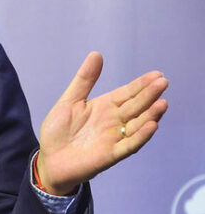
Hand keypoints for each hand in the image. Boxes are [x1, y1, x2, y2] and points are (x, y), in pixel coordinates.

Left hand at [37, 51, 168, 194]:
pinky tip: (151, 125)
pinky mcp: (110, 154)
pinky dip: (140, 136)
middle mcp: (114, 121)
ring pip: (137, 125)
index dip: (141, 84)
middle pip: (136, 106)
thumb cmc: (58, 131)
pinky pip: (129, 145)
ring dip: (150, 115)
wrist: (49, 159)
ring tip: (162, 103)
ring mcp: (114, 138)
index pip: (127, 93)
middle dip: (149, 95)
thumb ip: (84, 80)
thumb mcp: (69, 101)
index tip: (157, 74)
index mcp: (105, 106)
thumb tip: (97, 54)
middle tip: (163, 82)